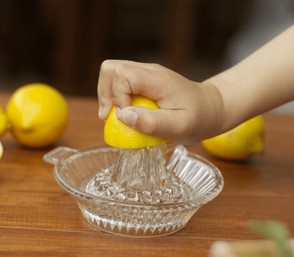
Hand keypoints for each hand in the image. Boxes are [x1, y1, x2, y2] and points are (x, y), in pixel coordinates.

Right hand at [97, 60, 223, 142]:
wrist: (212, 108)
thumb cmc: (199, 118)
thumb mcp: (181, 127)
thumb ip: (153, 123)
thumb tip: (123, 116)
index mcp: (157, 79)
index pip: (122, 74)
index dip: (117, 96)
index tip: (126, 117)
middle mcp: (148, 71)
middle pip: (110, 69)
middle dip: (105, 93)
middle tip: (110, 116)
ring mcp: (145, 75)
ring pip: (111, 74)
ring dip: (107, 96)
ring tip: (115, 116)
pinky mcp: (143, 82)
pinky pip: (119, 83)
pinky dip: (115, 98)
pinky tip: (123, 114)